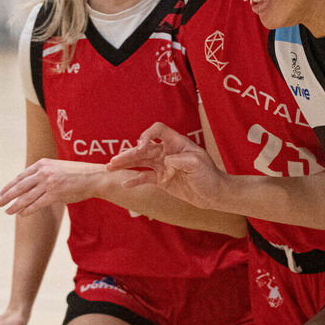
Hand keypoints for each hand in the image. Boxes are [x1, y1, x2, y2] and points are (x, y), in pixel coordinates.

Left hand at [0, 158, 105, 215]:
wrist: (94, 177)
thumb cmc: (78, 173)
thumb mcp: (58, 167)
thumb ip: (45, 173)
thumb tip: (31, 184)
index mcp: (43, 164)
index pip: (21, 176)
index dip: (10, 185)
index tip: (2, 192)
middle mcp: (44, 172)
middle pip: (20, 186)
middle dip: (7, 196)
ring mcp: (49, 183)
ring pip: (26, 197)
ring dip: (15, 205)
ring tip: (7, 211)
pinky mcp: (55, 194)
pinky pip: (37, 204)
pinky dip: (27, 210)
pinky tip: (21, 214)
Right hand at [108, 122, 225, 208]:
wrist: (214, 194)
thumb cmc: (209, 176)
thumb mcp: (198, 164)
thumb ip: (181, 159)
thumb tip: (165, 160)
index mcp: (176, 143)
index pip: (158, 130)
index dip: (148, 135)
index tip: (142, 147)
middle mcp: (167, 152)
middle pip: (144, 148)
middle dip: (129, 153)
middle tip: (114, 161)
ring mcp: (163, 166)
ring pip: (141, 162)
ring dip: (126, 164)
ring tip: (110, 168)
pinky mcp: (162, 180)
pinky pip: (145, 177)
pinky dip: (135, 180)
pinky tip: (125, 183)